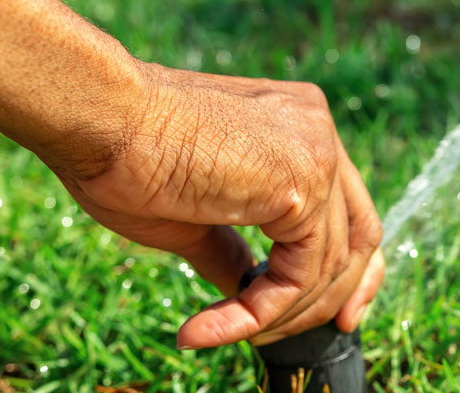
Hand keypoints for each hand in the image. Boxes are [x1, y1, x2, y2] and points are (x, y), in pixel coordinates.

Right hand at [36, 64, 384, 348]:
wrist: (100, 119)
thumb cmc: (127, 155)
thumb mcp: (197, 215)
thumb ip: (235, 247)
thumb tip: (248, 288)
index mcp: (300, 127)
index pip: (349, 208)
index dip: (348, 269)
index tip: (336, 314)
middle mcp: (320, 132)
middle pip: (359, 236)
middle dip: (335, 299)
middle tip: (297, 340)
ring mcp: (319, 153)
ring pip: (329, 265)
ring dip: (277, 316)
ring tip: (214, 333)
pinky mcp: (303, 186)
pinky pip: (298, 275)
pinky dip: (256, 314)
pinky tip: (204, 329)